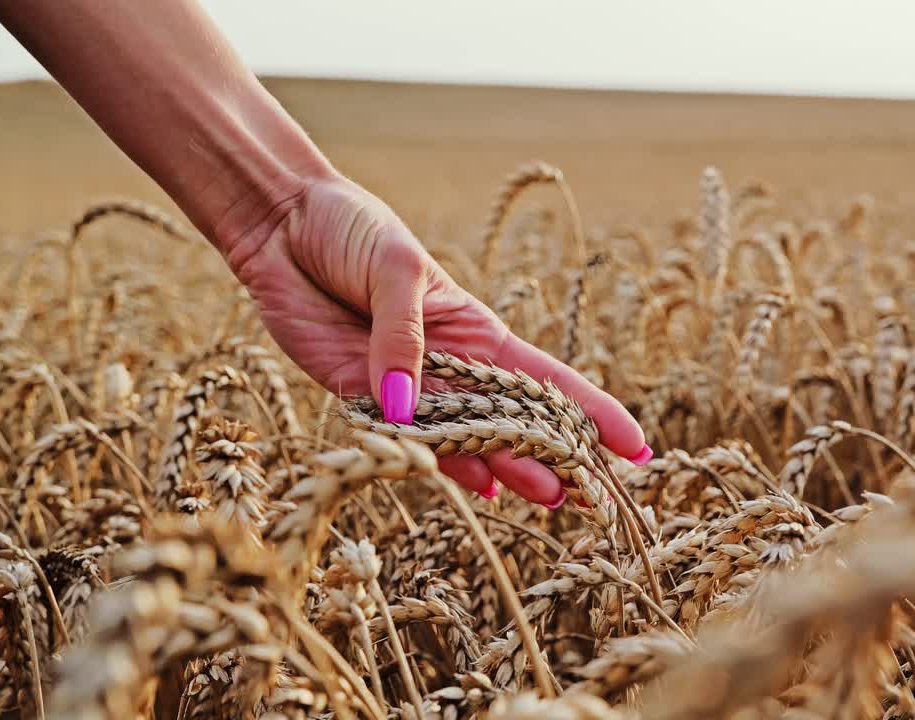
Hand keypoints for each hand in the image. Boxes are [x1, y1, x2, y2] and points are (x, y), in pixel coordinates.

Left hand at [222, 175, 651, 505]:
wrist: (280, 226)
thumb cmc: (351, 230)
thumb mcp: (394, 266)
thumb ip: (402, 334)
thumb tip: (405, 403)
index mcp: (474, 330)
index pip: (545, 378)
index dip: (591, 410)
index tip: (634, 444)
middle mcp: (449, 366)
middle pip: (511, 420)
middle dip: (555, 453)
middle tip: (595, 493)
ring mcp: (406, 387)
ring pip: (465, 439)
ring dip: (506, 467)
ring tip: (550, 497)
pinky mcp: (357, 397)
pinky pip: (401, 440)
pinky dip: (435, 464)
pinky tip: (477, 486)